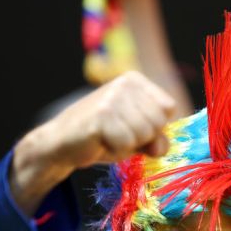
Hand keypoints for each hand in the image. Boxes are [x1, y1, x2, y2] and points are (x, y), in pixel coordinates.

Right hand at [11, 71, 175, 213]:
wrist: (61, 142)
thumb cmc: (102, 138)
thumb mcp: (136, 137)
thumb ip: (157, 139)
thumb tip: (160, 146)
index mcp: (136, 81)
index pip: (169, 108)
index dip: (155, 127)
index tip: (132, 127)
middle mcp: (125, 83)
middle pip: (159, 122)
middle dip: (142, 138)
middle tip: (117, 134)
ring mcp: (113, 97)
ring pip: (145, 134)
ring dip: (128, 145)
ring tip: (108, 137)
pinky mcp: (101, 115)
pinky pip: (126, 143)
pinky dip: (115, 150)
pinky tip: (100, 141)